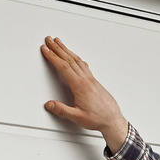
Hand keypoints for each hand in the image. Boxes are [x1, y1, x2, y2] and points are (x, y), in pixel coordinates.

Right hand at [40, 36, 128, 150]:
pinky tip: (74, 56)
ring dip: (67, 50)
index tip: (45, 49)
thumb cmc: (98, 118)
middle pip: (69, 59)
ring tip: (59, 43)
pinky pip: (83, 65)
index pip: (64, 67)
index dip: (53, 57)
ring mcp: (91, 79)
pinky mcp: (94, 82)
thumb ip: (62, 110)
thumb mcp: (77, 117)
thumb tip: (49, 105)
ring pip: (77, 60)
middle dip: (58, 48)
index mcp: (81, 86)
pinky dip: (75, 57)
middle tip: (49, 40)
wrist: (113, 120)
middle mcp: (86, 80)